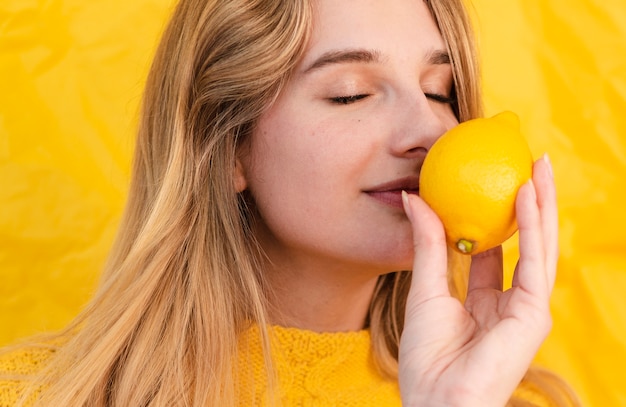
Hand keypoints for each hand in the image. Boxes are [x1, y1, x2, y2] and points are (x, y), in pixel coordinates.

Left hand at [398, 156, 557, 406]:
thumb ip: (427, 243)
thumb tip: (414, 197)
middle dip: (528, 204)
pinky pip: (535, 262)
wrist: (434, 399)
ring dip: (541, 205)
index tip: (488, 184)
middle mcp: (510, 302)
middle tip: (526, 164)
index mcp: (486, 301)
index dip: (494, 218)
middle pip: (523, 243)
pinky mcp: (534, 315)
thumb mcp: (424, 287)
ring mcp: (525, 309)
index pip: (495, 251)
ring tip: (537, 166)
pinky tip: (526, 195)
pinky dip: (532, 227)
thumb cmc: (426, 355)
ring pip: (539, 247)